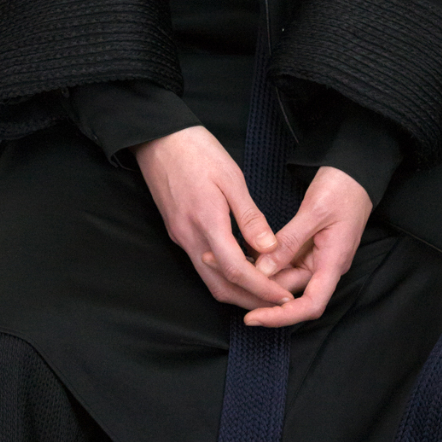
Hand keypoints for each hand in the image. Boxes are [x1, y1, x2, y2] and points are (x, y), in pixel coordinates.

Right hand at [133, 126, 293, 311]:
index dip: (262, 289)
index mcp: (206, 223)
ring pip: (210, 279)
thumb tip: (269, 247)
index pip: (236, 271)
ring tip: (265, 290)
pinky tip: (242, 267)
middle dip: (251, 301)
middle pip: (221, 287)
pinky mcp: (177, 231)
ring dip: (237, 292)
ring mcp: (181, 236)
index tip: (284, 296)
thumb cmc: (196, 150)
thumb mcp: (231, 177)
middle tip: (279, 303)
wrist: (157, 138)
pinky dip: (224, 274)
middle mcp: (189, 237)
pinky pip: (202, 264)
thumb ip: (249, 216)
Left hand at [241, 165, 372, 328]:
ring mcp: (317, 256)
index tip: (254, 318)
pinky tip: (246, 254)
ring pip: (285, 276)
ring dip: (259, 274)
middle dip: (259, 290)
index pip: (311, 305)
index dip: (282, 317)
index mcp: (334, 262)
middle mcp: (325, 265)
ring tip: (228, 262)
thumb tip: (262, 269)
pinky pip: (286, 261)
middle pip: (291, 291)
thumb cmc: (342, 188)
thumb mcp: (314, 211)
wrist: (355, 170)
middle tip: (224, 273)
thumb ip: (289, 241)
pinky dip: (266, 260)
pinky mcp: (309, 246)